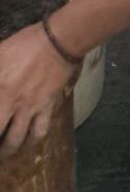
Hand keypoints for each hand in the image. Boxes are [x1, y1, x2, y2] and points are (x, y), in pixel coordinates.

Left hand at [0, 24, 76, 156]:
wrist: (61, 41)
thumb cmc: (27, 44)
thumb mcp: (1, 52)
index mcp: (0, 90)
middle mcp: (12, 104)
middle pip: (0, 132)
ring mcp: (30, 107)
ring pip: (16, 139)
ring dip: (8, 148)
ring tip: (6, 150)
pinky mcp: (47, 106)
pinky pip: (40, 130)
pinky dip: (33, 138)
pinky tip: (30, 139)